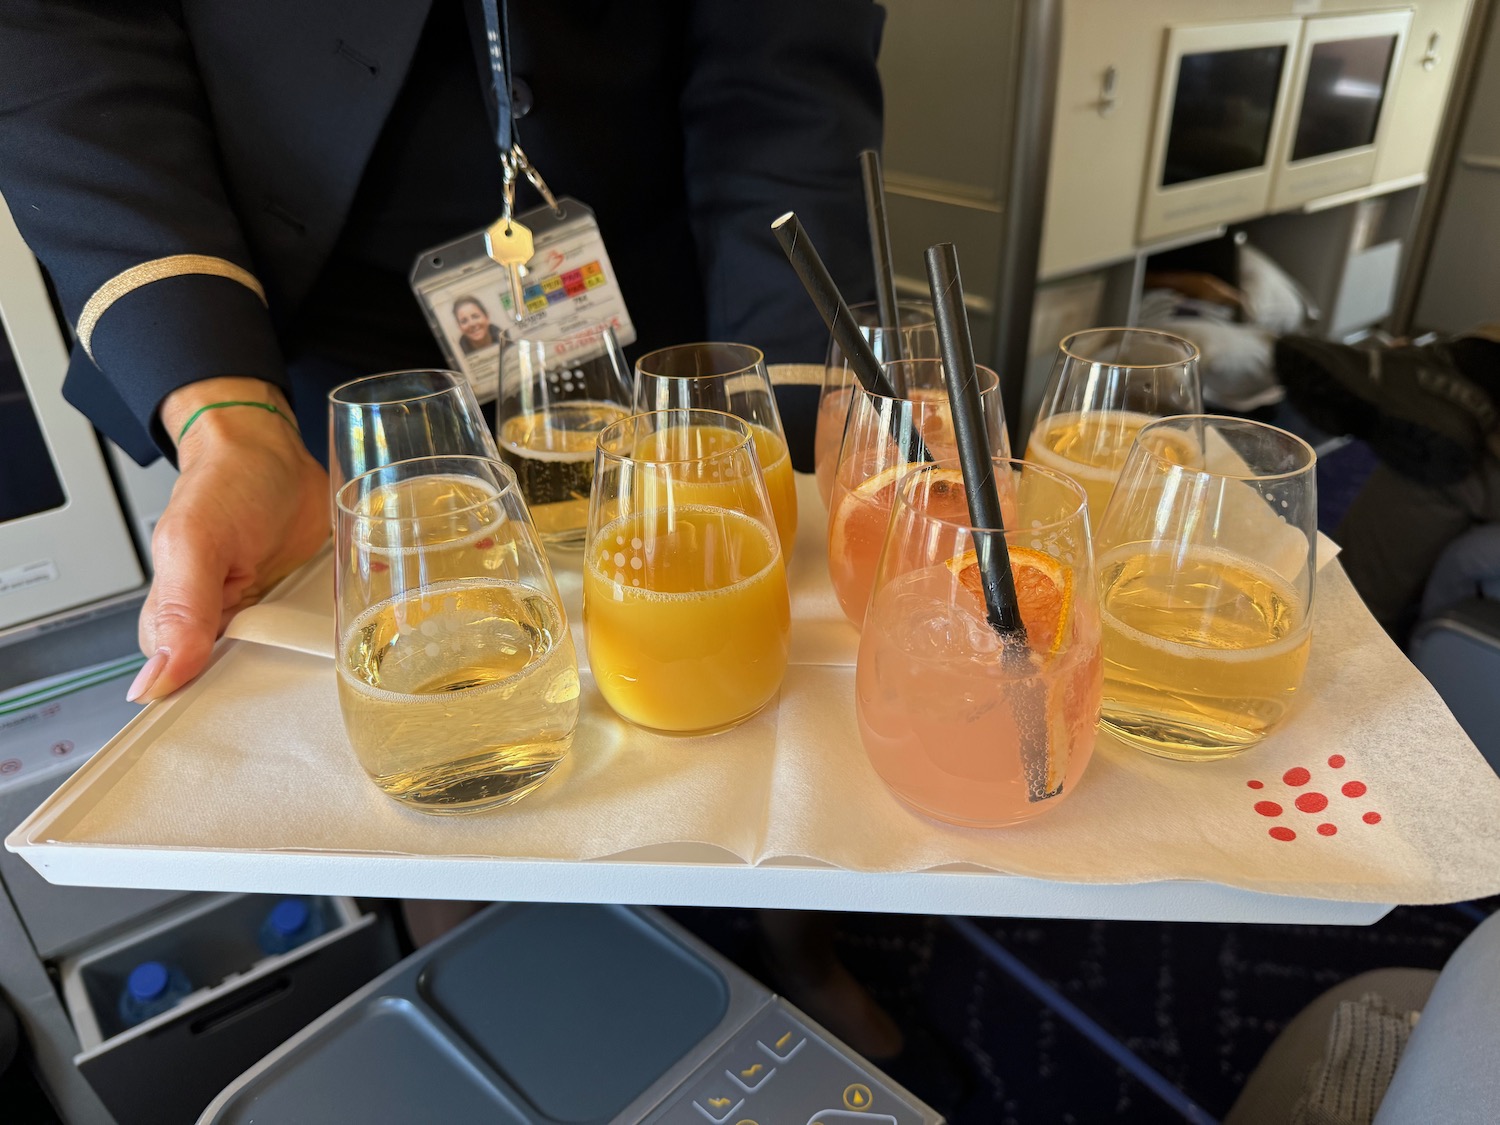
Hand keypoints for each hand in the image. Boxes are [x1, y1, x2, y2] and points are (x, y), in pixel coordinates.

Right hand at [127, 378, 328, 701]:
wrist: (271, 449)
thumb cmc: (225, 485)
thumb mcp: (196, 542)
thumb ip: (180, 610)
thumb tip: (154, 682)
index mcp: (180, 623)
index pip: (195, 690)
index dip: (228, 708)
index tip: (265, 724)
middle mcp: (224, 626)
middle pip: (248, 686)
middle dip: (282, 696)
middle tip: (320, 699)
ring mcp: (268, 617)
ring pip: (290, 667)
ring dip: (319, 669)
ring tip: (355, 671)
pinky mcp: (305, 604)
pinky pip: (322, 638)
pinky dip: (345, 639)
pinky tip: (367, 642)